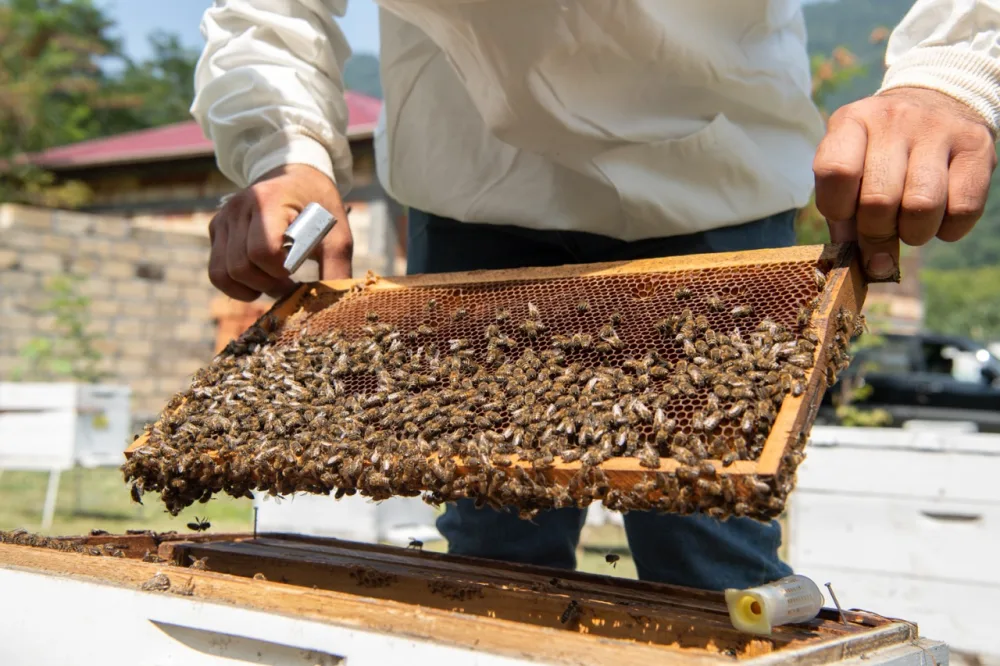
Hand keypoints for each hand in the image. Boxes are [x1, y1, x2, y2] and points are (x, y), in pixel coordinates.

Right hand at [208, 164, 353, 300]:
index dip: (281, 272)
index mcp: (269, 200)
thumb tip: (336, 308)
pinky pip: (216, 271)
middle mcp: (239, 207)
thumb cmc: (320, 206)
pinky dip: (235, 286)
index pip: (263, 251)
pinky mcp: (217, 229)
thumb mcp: (337, 233)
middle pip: (241, 267)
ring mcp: (224, 218)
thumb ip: (336, 268)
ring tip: (275, 281)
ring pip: (224, 273)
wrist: (297, 177)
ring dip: (252, 287)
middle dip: (268, 284)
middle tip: (290, 283)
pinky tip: (258, 283)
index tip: (298, 272)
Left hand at [813, 87, 996, 279]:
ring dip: (913, 234)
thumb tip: (865, 266)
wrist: (938, 102)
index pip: (835, 172)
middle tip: (881, 231)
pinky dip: (948, 230)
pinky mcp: (977, 146)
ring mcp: (938, 129)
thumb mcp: (851, 168)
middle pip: (879, 200)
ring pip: (922, 207)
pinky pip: (963, 209)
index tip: (845, 216)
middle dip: (876, 233)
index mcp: (852, 121)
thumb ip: (844, 215)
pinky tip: (940, 217)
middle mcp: (894, 119)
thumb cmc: (880, 153)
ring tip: (910, 225)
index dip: (837, 209)